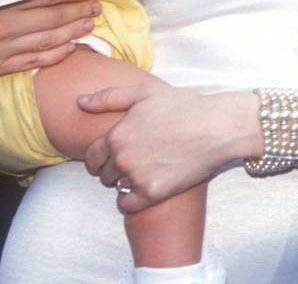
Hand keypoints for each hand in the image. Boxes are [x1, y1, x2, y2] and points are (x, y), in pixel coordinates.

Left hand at [80, 84, 258, 211]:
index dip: (102, 156)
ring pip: (116, 188)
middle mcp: (122, 158)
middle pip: (103, 175)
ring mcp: (137, 177)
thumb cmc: (185, 105)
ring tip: (148, 169)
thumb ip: (109, 97)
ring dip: (126, 182)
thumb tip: (79, 102)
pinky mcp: (153, 193)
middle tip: (139, 158)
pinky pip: (127, 205)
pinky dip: (133, 199)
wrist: (218, 127)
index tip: (118, 153)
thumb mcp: (146, 92)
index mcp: (117, 134)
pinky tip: (150, 185)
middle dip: (114, 168)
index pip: (91, 156)